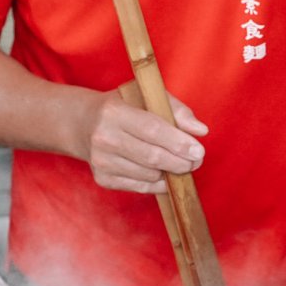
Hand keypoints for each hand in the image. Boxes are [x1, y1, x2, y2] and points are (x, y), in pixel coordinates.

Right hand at [82, 88, 207, 193]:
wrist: (84, 124)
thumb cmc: (125, 107)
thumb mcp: (147, 97)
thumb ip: (177, 110)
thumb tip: (201, 131)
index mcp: (114, 112)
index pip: (152, 130)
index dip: (179, 143)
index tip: (199, 151)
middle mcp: (104, 137)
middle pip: (152, 157)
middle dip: (181, 163)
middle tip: (197, 161)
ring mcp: (101, 161)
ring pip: (149, 175)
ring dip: (171, 173)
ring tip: (180, 164)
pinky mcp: (103, 179)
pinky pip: (141, 187)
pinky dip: (159, 183)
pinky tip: (165, 174)